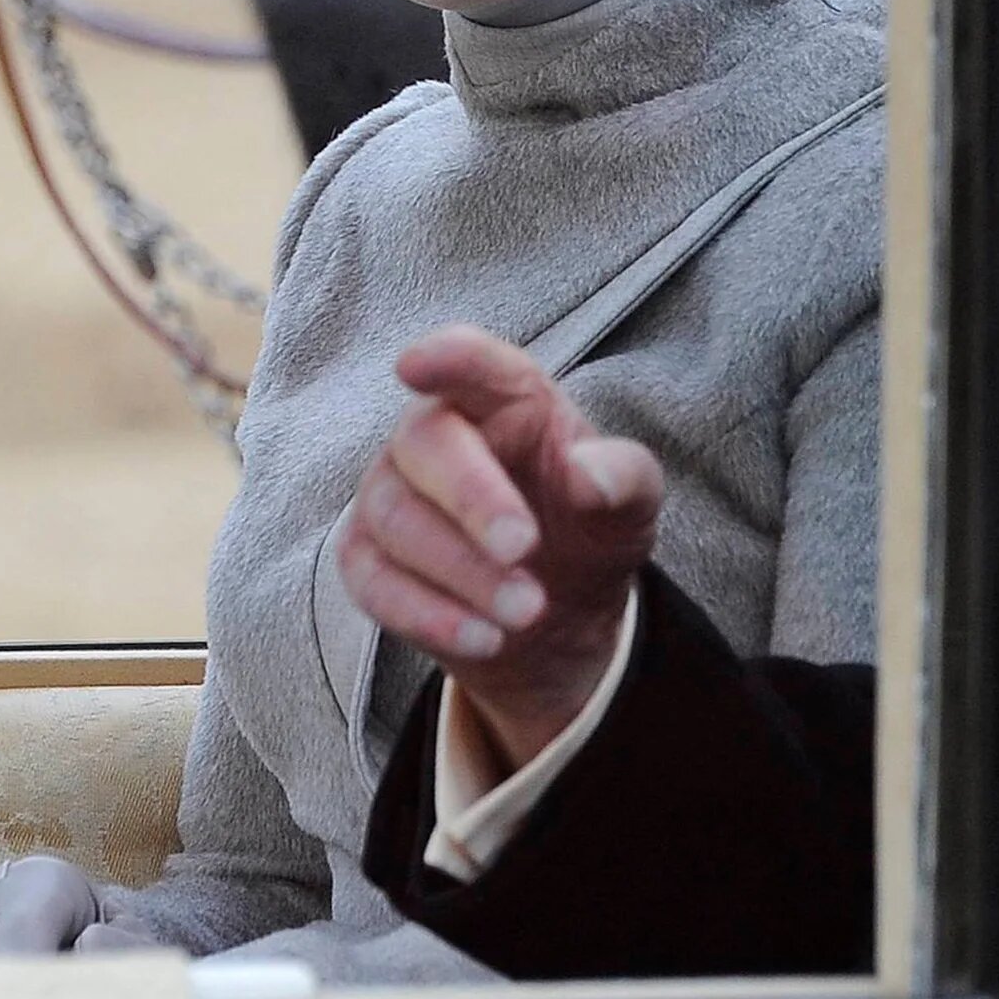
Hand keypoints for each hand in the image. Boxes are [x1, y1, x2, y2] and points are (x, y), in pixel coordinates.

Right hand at [335, 325, 661, 773]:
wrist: (558, 613)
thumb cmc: (589, 526)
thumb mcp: (630, 503)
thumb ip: (622, 477)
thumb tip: (587, 476)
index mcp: (506, 400)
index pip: (473, 363)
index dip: (446, 358)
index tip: (418, 365)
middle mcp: (436, 436)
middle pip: (427, 444)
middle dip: (473, 497)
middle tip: (524, 547)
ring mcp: (390, 495)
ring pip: (398, 520)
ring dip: (464, 572)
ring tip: (528, 611)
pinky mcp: (368, 561)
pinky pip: (375, 583)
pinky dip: (431, 615)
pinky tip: (486, 640)